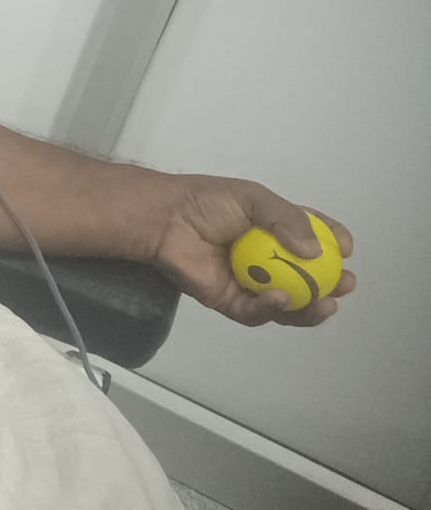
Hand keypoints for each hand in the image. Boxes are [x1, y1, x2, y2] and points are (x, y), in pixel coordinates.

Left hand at [150, 175, 354, 326]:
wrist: (164, 220)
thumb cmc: (206, 202)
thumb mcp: (252, 198)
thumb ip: (286, 219)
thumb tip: (316, 251)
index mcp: (271, 229)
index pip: (311, 237)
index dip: (332, 243)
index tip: (346, 247)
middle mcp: (263, 258)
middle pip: (306, 278)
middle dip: (332, 285)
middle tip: (346, 284)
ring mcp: (247, 282)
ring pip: (286, 304)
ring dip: (310, 308)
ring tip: (327, 302)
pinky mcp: (227, 301)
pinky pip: (255, 311)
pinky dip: (271, 308)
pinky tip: (281, 298)